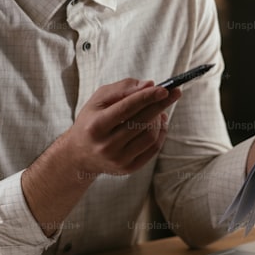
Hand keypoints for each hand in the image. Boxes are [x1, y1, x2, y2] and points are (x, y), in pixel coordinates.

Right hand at [64, 79, 181, 175]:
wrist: (80, 154)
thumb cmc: (92, 121)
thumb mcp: (98, 100)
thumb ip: (122, 89)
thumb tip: (149, 85)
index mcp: (96, 126)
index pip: (126, 109)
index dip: (147, 98)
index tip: (164, 89)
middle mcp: (106, 146)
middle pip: (141, 123)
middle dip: (160, 105)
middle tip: (174, 93)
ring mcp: (118, 160)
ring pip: (150, 136)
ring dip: (159, 120)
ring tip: (159, 110)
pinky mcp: (128, 169)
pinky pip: (153, 149)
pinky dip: (160, 133)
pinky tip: (158, 123)